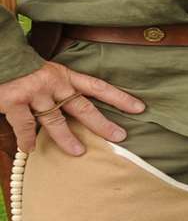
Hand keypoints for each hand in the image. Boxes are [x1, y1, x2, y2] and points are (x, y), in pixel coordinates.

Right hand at [1, 61, 143, 156]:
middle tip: (120, 137)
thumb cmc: (24, 68)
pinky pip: (24, 124)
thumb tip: (78, 104)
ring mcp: (35, 93)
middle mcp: (54, 84)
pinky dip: (27, 138)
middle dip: (102, 123)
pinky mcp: (14, 101)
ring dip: (67, 138)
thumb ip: (61, 86)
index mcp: (65, 75)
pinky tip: (30, 149)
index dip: (119, 98)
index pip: (98, 87)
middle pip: (83, 106)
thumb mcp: (48, 72)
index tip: (140, 108)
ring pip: (55, 120)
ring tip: (79, 152)